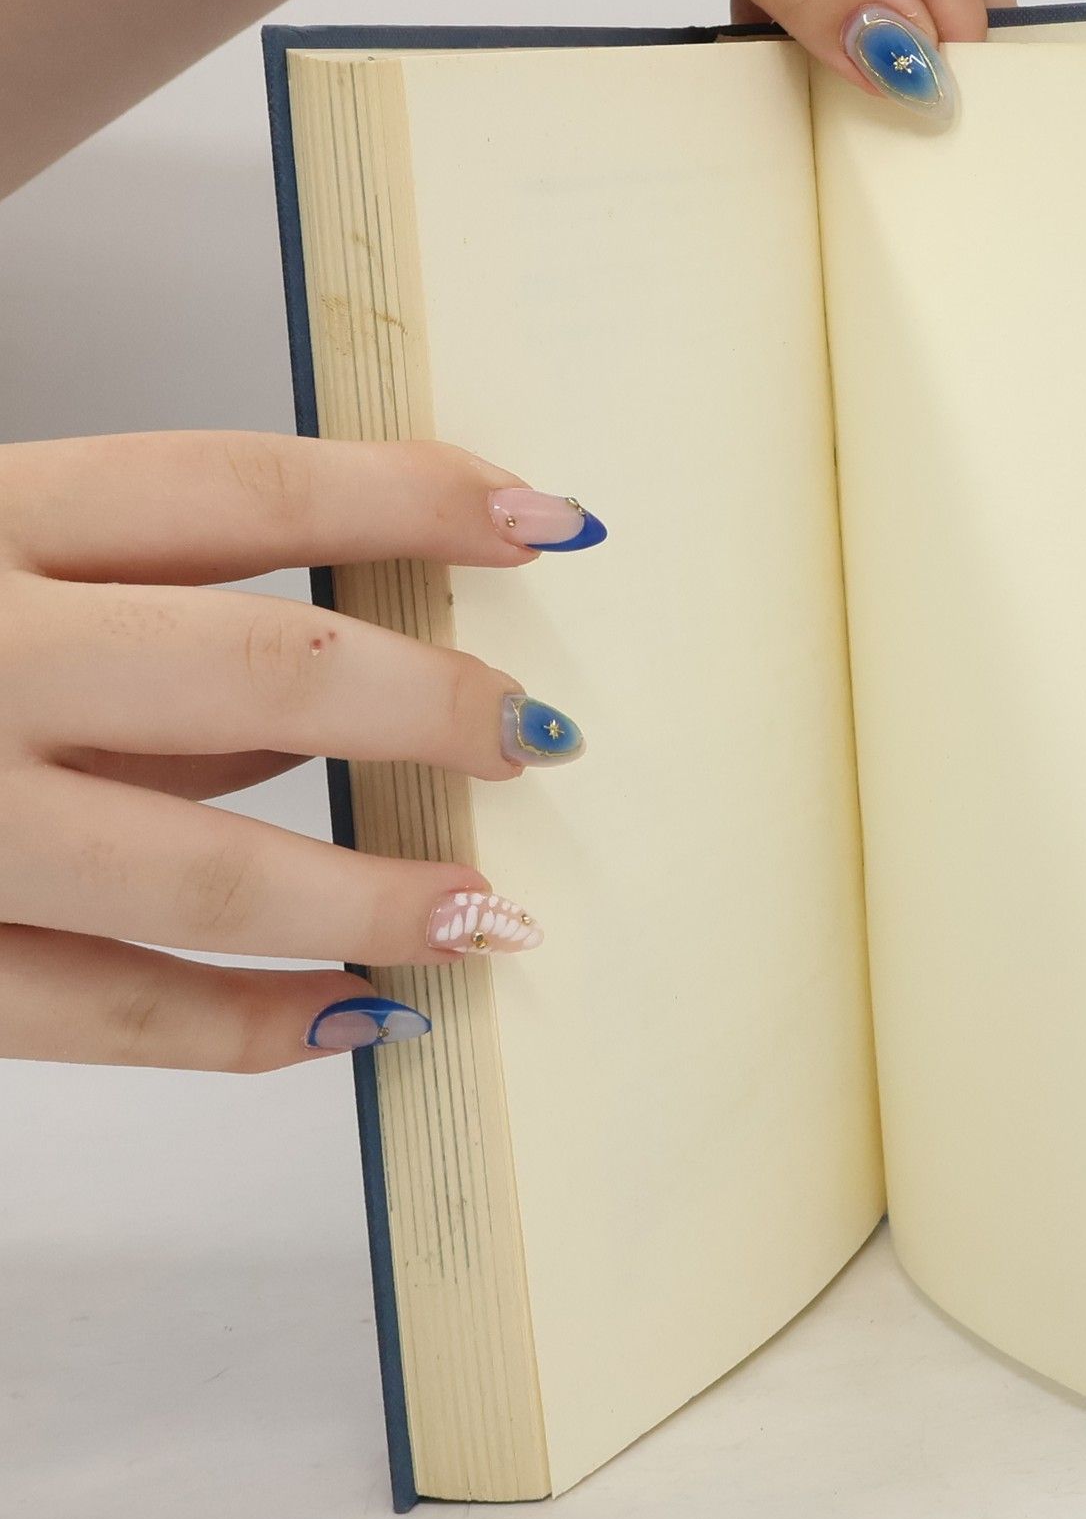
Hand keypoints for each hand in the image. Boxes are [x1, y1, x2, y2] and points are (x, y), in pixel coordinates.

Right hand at [0, 432, 598, 1072]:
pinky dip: (245, 1029)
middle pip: (263, 668)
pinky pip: (104, 1014)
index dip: (412, 495)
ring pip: (201, 871)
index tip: (548, 517)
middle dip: (432, 705)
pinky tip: (354, 1022)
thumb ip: (128, 625)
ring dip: (372, 899)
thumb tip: (326, 702)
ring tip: (491, 920)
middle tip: (541, 739)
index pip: (240, 489)